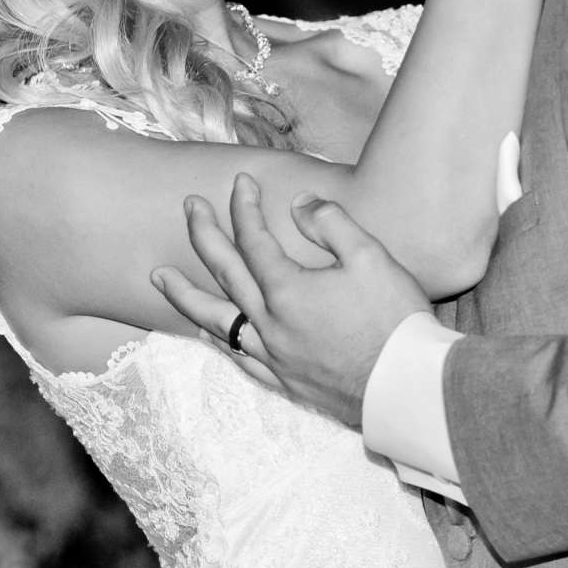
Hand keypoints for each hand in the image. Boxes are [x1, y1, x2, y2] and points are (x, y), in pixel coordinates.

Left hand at [151, 174, 430, 428]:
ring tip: (160, 278)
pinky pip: (239, 357)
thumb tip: (300, 202)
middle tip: (188, 206)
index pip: (254, 239)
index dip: (244, 207)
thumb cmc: (394, 320)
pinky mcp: (286, 381)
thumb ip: (331, 223)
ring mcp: (274, 355)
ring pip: (217, 321)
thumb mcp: (371, 257)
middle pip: (225, 272)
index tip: (241, 182)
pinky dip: (218, 340)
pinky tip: (209, 333)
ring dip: (186, 295)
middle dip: (204, 235)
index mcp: (287, 289)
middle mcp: (270, 323)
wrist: (407, 386)